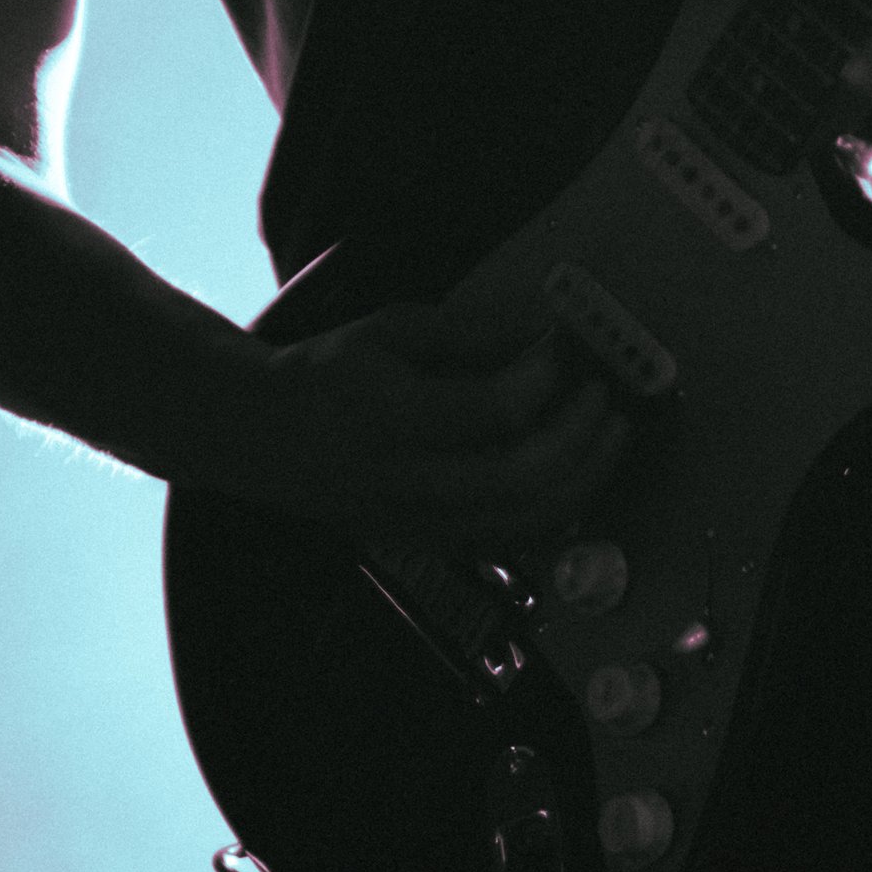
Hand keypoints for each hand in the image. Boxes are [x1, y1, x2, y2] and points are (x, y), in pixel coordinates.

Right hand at [261, 295, 629, 553]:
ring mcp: (414, 522)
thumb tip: (542, 333)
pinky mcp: (425, 543)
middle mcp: (402, 481)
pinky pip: (506, 540)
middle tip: (604, 396)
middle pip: (516, 476)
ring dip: (582, 480)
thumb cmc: (327, 374)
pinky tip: (579, 475)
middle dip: (578, 436)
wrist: (260, 434)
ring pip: (520, 522)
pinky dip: (555, 511)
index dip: (543, 377)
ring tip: (611, 436)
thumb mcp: (389, 328)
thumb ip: (469, 330)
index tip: (565, 347)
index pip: (491, 410)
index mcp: (388, 417)